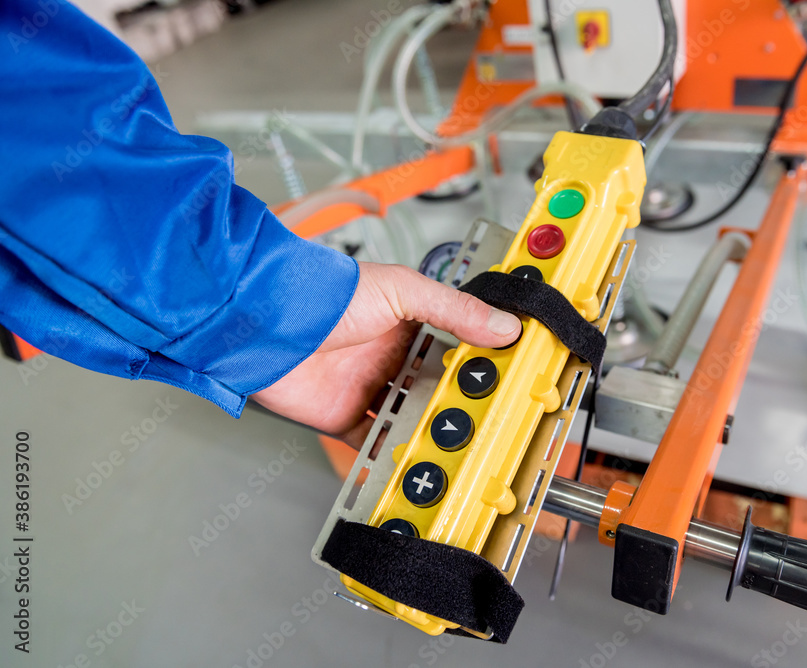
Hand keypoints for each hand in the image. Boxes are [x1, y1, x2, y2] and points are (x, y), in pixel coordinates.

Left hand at [251, 262, 520, 446]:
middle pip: (436, 385)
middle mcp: (389, 357)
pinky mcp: (346, 418)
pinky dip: (391, 454)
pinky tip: (413, 459)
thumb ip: (454, 309)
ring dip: (430, 428)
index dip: (479, 360)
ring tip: (459, 440)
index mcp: (408, 322)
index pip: (455, 343)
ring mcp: (368, 388)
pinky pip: (375, 442)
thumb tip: (503, 325)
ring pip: (411, 416)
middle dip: (459, 401)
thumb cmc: (325, 295)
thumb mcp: (402, 291)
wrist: (268, 327)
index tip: (506, 375)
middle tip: (487, 415)